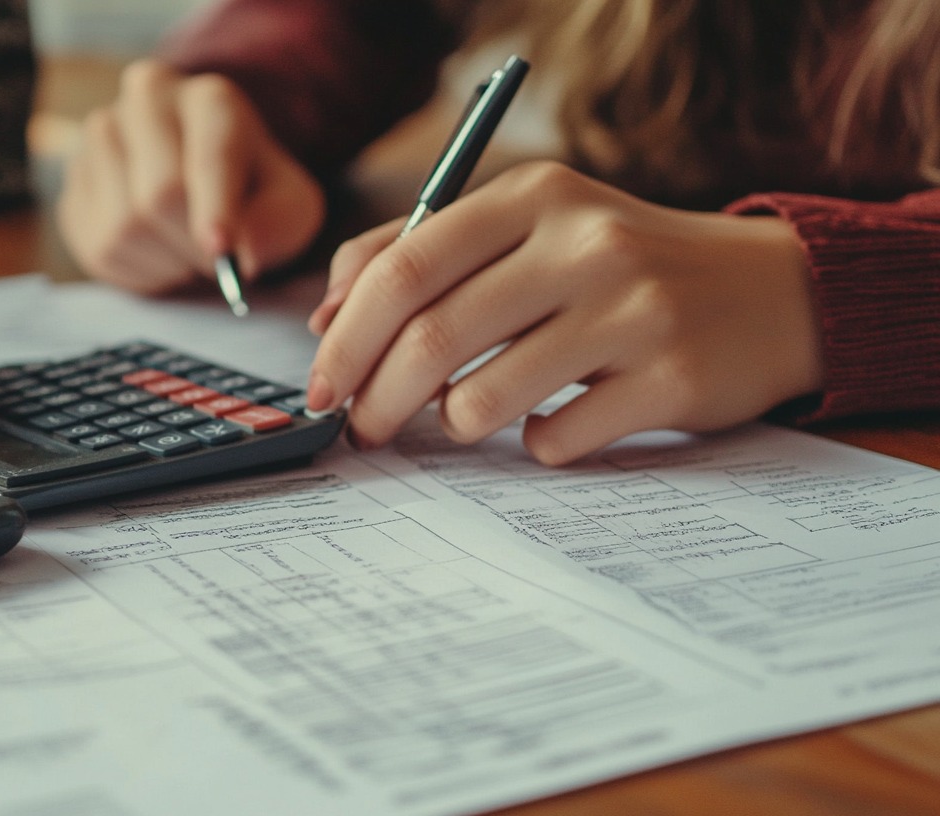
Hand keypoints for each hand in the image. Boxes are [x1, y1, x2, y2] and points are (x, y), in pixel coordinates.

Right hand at [57, 59, 324, 293]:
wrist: (205, 188)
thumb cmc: (253, 195)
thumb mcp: (290, 206)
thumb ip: (278, 223)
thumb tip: (242, 253)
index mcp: (209, 99)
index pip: (209, 156)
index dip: (215, 209)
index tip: (221, 250)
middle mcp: (147, 101)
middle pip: (160, 194)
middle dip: (192, 246)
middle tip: (215, 266)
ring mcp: (102, 137)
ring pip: (124, 225)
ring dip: (166, 262)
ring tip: (188, 255)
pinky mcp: (76, 182)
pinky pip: (99, 246)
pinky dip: (138, 272)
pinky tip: (160, 256)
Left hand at [305, 161, 821, 465]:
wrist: (771, 292)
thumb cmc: (620, 266)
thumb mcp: (530, 226)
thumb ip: (422, 252)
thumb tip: (326, 317)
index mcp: (535, 196)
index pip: (404, 266)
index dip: (345, 334)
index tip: (321, 382)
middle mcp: (584, 244)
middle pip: (431, 338)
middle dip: (375, 398)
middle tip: (363, 428)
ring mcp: (633, 312)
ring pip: (482, 400)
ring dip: (450, 425)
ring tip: (462, 418)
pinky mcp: (670, 381)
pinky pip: (554, 440)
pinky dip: (534, 445)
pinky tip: (554, 422)